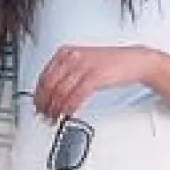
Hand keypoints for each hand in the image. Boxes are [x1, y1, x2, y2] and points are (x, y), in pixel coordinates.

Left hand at [33, 45, 153, 119]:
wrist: (133, 60)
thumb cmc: (108, 63)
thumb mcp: (82, 62)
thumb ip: (66, 74)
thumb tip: (50, 93)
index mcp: (66, 52)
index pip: (44, 75)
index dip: (38, 93)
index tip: (36, 105)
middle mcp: (72, 57)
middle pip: (50, 84)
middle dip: (44, 103)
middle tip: (42, 115)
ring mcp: (84, 66)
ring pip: (61, 91)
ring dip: (55, 108)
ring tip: (54, 118)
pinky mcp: (95, 76)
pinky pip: (76, 95)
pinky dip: (69, 107)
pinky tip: (67, 114)